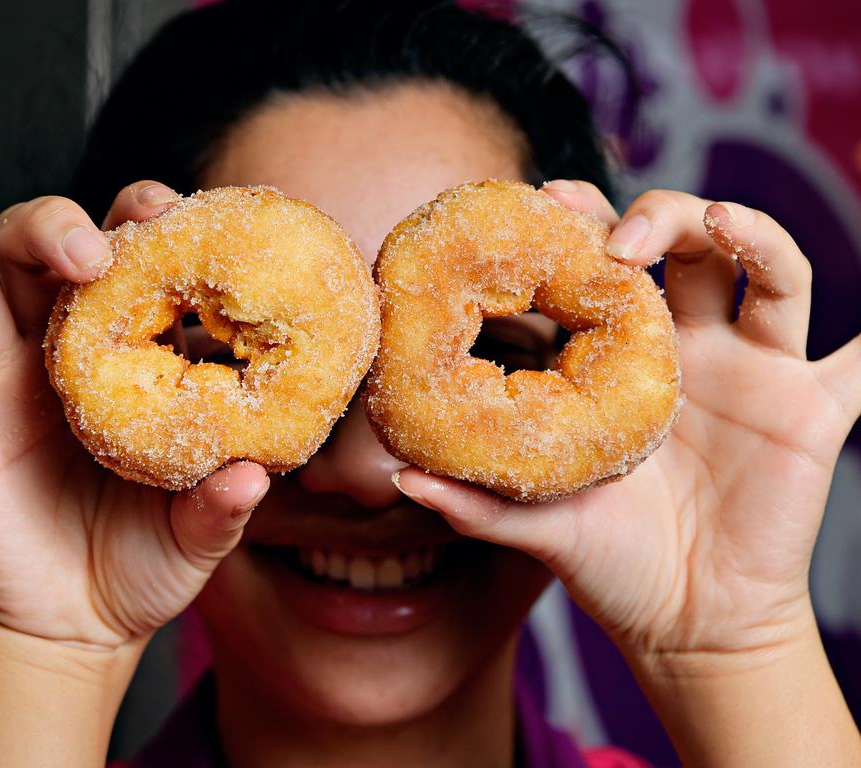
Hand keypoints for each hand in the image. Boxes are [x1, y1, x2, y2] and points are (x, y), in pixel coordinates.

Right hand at [0, 172, 268, 648]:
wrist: (84, 619)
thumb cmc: (148, 553)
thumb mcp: (199, 531)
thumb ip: (223, 505)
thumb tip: (254, 476)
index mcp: (132, 359)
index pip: (139, 271)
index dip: (151, 231)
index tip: (172, 211)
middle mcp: (61, 356)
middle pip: (47, 260)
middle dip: (63, 229)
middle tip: (94, 248)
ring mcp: (1, 390)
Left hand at [394, 180, 860, 672]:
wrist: (686, 620)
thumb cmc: (609, 562)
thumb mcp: (540, 527)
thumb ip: (475, 503)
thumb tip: (399, 480)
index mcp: (619, 362)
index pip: (600, 273)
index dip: (576, 229)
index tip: (541, 203)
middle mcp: (685, 350)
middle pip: (684, 249)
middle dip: (654, 218)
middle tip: (611, 237)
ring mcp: (751, 371)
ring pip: (767, 273)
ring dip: (749, 234)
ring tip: (714, 222)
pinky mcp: (809, 410)